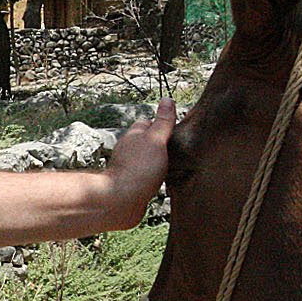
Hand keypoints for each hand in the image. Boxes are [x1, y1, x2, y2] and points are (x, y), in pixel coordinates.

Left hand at [100, 97, 177, 230]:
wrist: (122, 201)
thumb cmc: (139, 168)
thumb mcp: (156, 140)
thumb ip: (163, 122)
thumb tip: (167, 99)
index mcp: (133, 135)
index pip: (147, 122)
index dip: (161, 124)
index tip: (176, 130)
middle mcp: (128, 149)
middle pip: (146, 141)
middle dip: (160, 144)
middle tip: (179, 149)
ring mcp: (128, 167)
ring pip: (145, 159)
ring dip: (157, 161)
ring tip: (174, 166)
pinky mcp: (130, 184)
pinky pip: (145, 176)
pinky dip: (153, 177)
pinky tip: (163, 182)